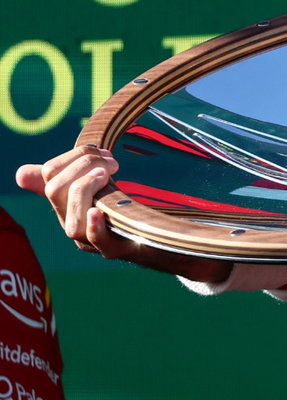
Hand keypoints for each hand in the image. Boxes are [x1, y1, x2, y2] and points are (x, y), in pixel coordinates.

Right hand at [16, 146, 232, 283]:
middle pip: (56, 191)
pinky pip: (96, 241)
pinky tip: (98, 212)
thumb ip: (65, 178)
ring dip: (86, 188)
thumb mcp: (91, 191)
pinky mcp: (115, 248)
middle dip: (82, 165)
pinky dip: (95, 226)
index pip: (48, 174)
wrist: (152, 239)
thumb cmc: (118, 211)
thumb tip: (21, 173)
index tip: (100, 150)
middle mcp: (71, 222)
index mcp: (64, 205)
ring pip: (69, 217)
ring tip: (106, 174)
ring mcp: (91, 239)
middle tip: (110, 161)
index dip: (72, 155)